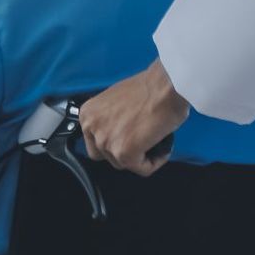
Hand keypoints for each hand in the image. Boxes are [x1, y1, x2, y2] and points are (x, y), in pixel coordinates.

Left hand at [79, 59, 188, 176]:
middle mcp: (91, 128)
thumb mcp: (116, 101)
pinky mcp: (124, 153)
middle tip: (143, 139)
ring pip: (124, 164)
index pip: (95, 142)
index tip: (130, 136)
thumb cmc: (149, 88)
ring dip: (141, 155)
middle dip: (126, 150)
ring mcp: (106, 142)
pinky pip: (143, 169)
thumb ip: (110, 119)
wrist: (166, 85)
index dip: (115, 140)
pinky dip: (155, 162)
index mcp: (88, 114)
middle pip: (107, 156)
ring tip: (155, 140)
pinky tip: (163, 148)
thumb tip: (119, 132)